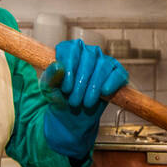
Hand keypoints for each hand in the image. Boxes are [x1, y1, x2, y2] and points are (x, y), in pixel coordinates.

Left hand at [40, 39, 128, 158]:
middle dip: (81, 82)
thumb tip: (58, 67)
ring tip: (86, 103)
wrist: (74, 117)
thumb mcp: (48, 91)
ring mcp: (104, 61)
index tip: (66, 88)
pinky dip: (112, 82)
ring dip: (94, 86)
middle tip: (74, 101)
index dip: (68, 68)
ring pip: (103, 66)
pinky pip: (118, 73)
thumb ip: (50, 78)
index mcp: (69, 51)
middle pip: (88, 57)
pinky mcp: (117, 73)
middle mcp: (88, 52)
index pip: (70, 49)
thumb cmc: (60, 99)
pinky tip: (104, 92)